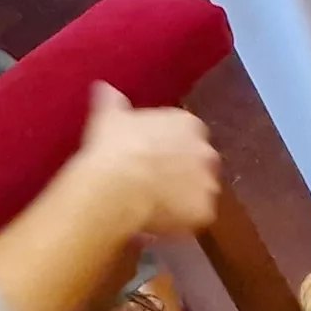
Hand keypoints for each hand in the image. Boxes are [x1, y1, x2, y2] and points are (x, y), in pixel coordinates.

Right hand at [71, 85, 222, 237]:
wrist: (118, 185)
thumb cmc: (114, 145)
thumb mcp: (109, 116)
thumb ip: (112, 101)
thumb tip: (103, 88)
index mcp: (188, 125)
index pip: (186, 134)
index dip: (169, 146)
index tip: (152, 155)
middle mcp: (206, 152)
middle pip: (198, 163)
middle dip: (182, 171)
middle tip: (154, 181)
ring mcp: (208, 184)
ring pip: (198, 192)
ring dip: (183, 197)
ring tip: (155, 205)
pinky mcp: (204, 212)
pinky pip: (193, 218)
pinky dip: (180, 222)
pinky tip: (158, 222)